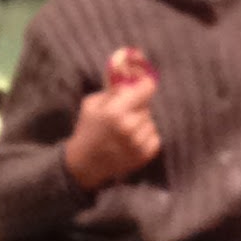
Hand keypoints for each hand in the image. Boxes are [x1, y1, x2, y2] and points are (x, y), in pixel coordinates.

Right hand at [64, 75, 160, 190]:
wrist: (85, 163)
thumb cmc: (88, 129)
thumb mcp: (92, 103)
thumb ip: (113, 89)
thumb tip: (131, 77)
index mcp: (115, 112)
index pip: (146, 89)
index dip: (146, 85)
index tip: (145, 84)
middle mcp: (129, 127)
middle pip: (147, 107)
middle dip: (137, 107)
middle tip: (124, 114)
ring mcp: (138, 143)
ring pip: (150, 122)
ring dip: (141, 123)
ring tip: (125, 130)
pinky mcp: (145, 155)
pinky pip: (155, 136)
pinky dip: (146, 136)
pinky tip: (131, 140)